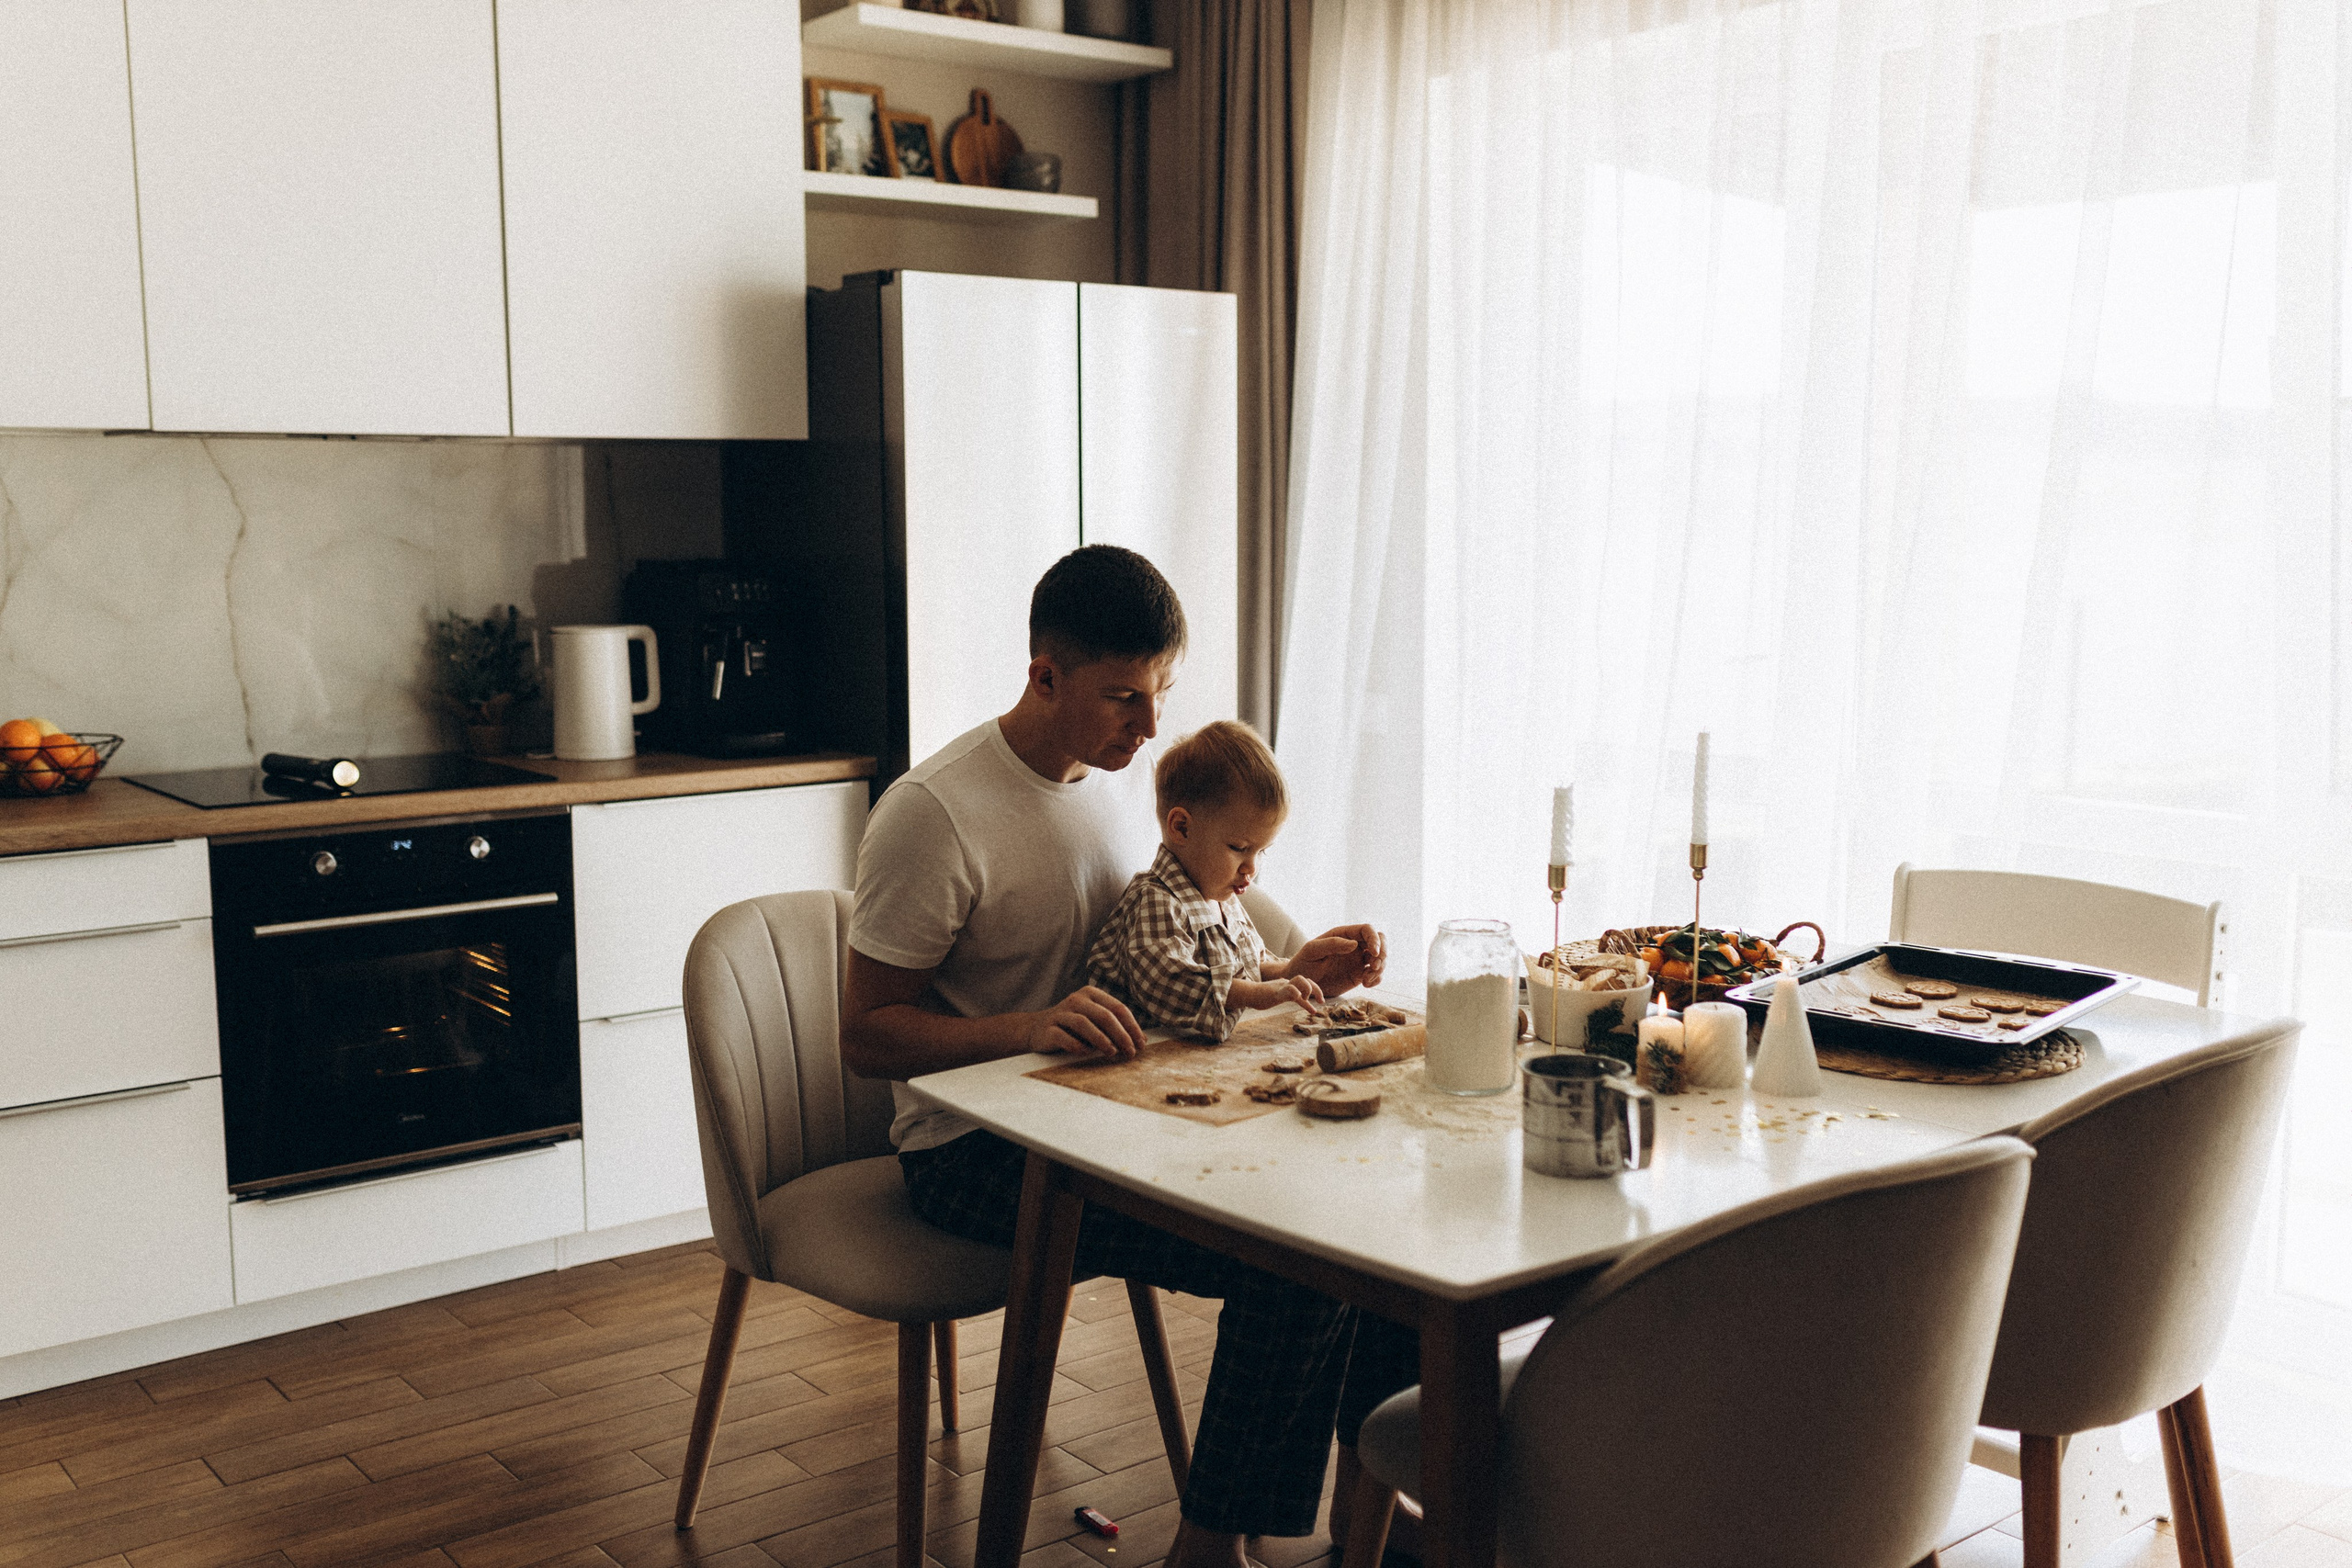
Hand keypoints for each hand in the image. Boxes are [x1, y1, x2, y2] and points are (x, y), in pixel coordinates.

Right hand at [1026, 986, 1145, 1060]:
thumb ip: (1114, 1026)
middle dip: (1121, 1035)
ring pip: (1084, 1024)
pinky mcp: (1048, 1028)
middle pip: (1104, 1015)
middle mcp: (1076, 1000)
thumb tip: (1141, 1040)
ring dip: (1101, 1040)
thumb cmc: (1073, 1027)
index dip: (1132, 1027)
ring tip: (1112, 1053)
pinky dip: (1077, 1046)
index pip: (1118, 1008)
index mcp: (1091, 994)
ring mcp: (1061, 1013)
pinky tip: (1086, 1053)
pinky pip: (1064, 1037)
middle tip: (1130, 1052)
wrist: (1037, 1029)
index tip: (1141, 1044)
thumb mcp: (1094, 1020)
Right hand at [1233, 974, 1324, 1012]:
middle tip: (1321, 1002)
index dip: (1316, 989)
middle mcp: (1287, 983)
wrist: (1248, 994)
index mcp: (1289, 983)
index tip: (1321, 1002)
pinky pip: (1288, 990)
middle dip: (1316, 989)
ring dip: (1308, 990)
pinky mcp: (1275, 992)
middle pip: (1305, 979)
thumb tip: (1299, 998)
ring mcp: (1281, 986)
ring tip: (1308, 1000)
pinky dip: (1297, 994)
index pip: (1306, 981)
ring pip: (1299, 980)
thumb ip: (1291, 995)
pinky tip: (1302, 1001)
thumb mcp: (1281, 995)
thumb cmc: (1263, 996)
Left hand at [1288, 925, 1386, 995]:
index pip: (1367, 930)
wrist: (1300, 983)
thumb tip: (1354, 944)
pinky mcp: (1359, 975)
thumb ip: (1332, 944)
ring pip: (1381, 958)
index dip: (1375, 939)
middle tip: (1374, 966)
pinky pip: (1376, 974)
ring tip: (1366, 979)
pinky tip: (1365, 985)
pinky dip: (1377, 979)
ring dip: (1380, 968)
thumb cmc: (1303, 963)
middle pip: (1380, 941)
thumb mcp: (1312, 951)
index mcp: (1344, 934)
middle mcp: (1354, 945)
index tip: (1374, 952)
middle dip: (1383, 953)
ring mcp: (1358, 960)